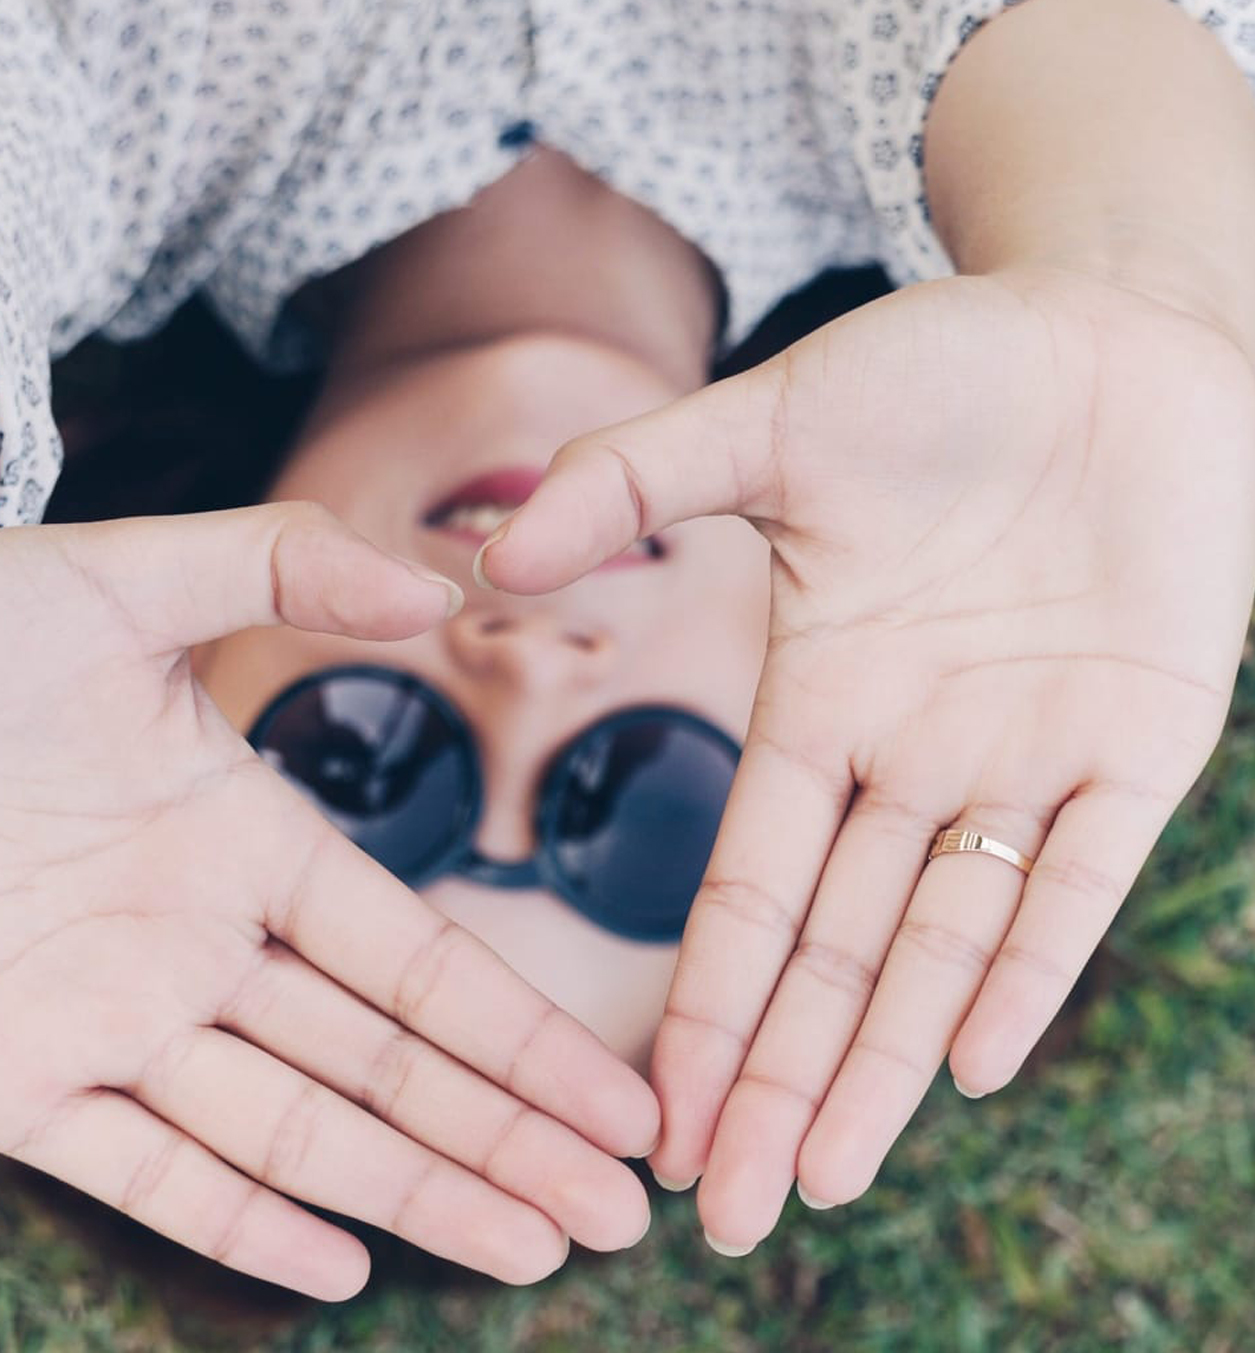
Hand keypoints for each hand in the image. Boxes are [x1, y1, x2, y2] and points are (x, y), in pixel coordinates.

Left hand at [0, 505, 657, 1296]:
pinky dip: (238, 1222)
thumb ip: (284, 564)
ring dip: (414, 1192)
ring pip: (293, 1131)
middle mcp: (203, 944)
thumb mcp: (123, 578)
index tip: (615, 1092)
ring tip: (531, 1248)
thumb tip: (439, 585)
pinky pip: (145, 1172)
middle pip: (385, 1064)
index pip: (416, 957)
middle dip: (506, 1137)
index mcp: (247, 836)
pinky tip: (339, 1266)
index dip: (520, 1031)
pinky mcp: (17, 1083)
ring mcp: (116, 1023)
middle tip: (619, 1210)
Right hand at [476, 267, 1254, 1249]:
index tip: (656, 1112)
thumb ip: (636, 479)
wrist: (1107, 327)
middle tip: (728, 1213)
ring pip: (947, 938)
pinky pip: (1080, 875)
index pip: (754, 882)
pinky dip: (1031, 964)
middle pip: (839, 947)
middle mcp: (916, 750)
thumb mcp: (773, 420)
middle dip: (780, 1075)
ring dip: (885, 1058)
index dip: (709, 997)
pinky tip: (972, 1061)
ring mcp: (1028, 750)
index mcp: (824, 695)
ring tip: (822, 1176)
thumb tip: (492, 551)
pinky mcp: (1142, 735)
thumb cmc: (938, 366)